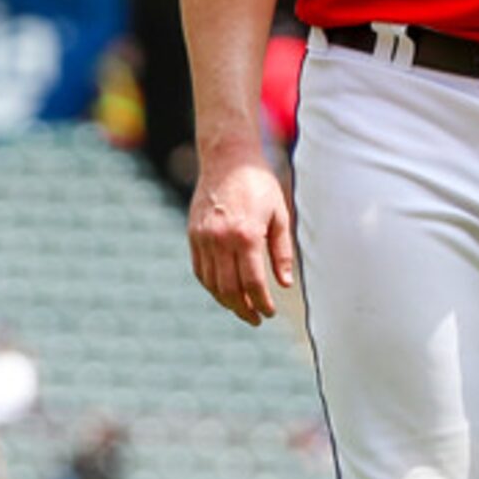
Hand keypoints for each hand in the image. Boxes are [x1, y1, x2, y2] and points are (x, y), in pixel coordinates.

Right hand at [189, 149, 297, 325]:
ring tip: (242, 309)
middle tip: (256, 319)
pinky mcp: (193, 235)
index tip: (270, 313)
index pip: (252, 282)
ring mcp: (203, 238)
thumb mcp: (279, 215)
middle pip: (229, 289)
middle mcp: (221, 239)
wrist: (226, 160)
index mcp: (246, 235)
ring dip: (227, 301)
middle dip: (244, 309)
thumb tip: (285, 284)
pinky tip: (224, 291)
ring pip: (212, 283)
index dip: (261, 303)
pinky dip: (211, 286)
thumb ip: (282, 252)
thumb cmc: (258, 185)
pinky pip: (200, 270)